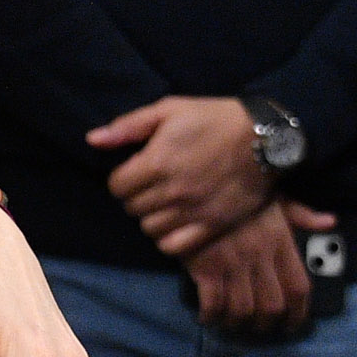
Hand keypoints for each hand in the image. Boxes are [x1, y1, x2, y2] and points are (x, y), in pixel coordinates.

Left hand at [87, 96, 268, 258]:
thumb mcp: (170, 110)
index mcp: (157, 162)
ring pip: (149, 228)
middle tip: (154, 184)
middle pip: (132, 208)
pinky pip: (172, 247)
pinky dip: (168, 238)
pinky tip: (176, 221)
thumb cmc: (214, 119)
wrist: (265, 138)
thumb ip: (129, 126)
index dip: (123, 178)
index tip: (137, 170)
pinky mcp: (211, 226)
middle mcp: (172, 191)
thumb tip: (92, 140)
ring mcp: (192, 211)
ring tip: (167, 202)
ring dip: (152, 216)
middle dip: (137, 196)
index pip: (117, 186)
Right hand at [184, 200, 335, 338]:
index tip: (292, 324)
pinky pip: (212, 303)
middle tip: (258, 328)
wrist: (197, 186)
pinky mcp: (206, 268)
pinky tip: (207, 317)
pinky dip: (210, 316)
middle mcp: (259, 257)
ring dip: (237, 323)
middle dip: (265, 324)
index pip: (299, 287)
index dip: (299, 313)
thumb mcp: (276, 198)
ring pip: (242, 309)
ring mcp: (232, 264)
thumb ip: (302, 215)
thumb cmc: (238, 194)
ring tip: (232, 324)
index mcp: (280, 242)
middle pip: (271, 306)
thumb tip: (331, 222)